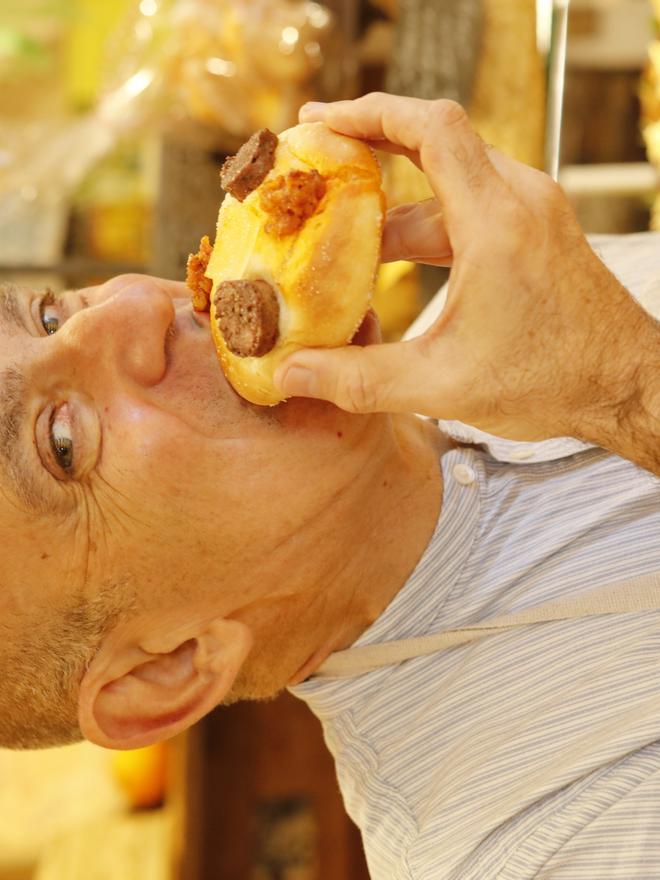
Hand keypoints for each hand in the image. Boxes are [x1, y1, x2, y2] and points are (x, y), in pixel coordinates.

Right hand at [274, 93, 658, 469]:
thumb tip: (291, 374)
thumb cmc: (554, 380)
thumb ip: (359, 380)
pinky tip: (401, 263)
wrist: (629, 386)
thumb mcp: (443, 385)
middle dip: (372, 150)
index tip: (321, 121)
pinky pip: (474, 207)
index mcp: (496, 221)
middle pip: (436, 144)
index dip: (370, 113)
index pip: (431, 128)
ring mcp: (535, 212)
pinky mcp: (540, 232)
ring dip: (399, 205)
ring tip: (349, 239)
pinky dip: (432, 225)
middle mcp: (521, 200)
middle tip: (320, 166)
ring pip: (452, 184)